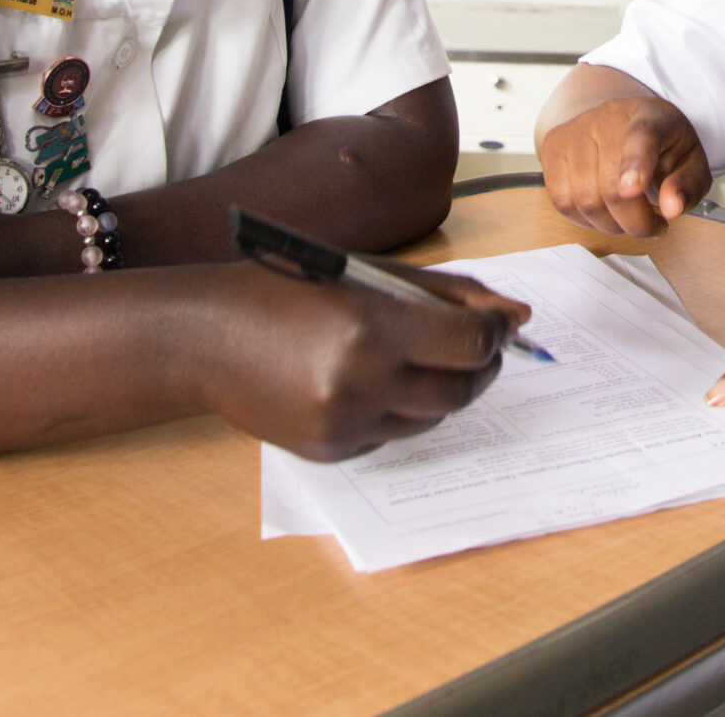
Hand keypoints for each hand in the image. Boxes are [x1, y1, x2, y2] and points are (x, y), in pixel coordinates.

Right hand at [194, 263, 531, 461]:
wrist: (207, 338)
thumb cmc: (286, 292)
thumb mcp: (367, 274)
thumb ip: (445, 293)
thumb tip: (516, 313)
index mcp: (370, 326)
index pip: (469, 343)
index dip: (494, 332)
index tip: (498, 323)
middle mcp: (360, 381)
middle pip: (459, 390)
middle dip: (480, 367)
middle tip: (477, 347)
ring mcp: (345, 423)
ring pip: (431, 418)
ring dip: (441, 389)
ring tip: (423, 360)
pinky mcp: (331, 451)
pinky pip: (393, 435)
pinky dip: (399, 410)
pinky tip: (375, 382)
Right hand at [541, 94, 712, 236]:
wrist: (626, 123)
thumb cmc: (662, 146)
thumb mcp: (691, 162)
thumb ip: (687, 185)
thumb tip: (671, 208)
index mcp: (652, 115)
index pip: (641, 136)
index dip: (636, 164)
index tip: (632, 190)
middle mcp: (608, 117)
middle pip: (611, 185)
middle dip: (635, 222)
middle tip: (652, 225)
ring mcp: (576, 130)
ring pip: (584, 199)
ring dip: (610, 224)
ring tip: (629, 217)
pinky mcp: (554, 146)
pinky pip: (561, 199)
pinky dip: (584, 218)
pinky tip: (603, 212)